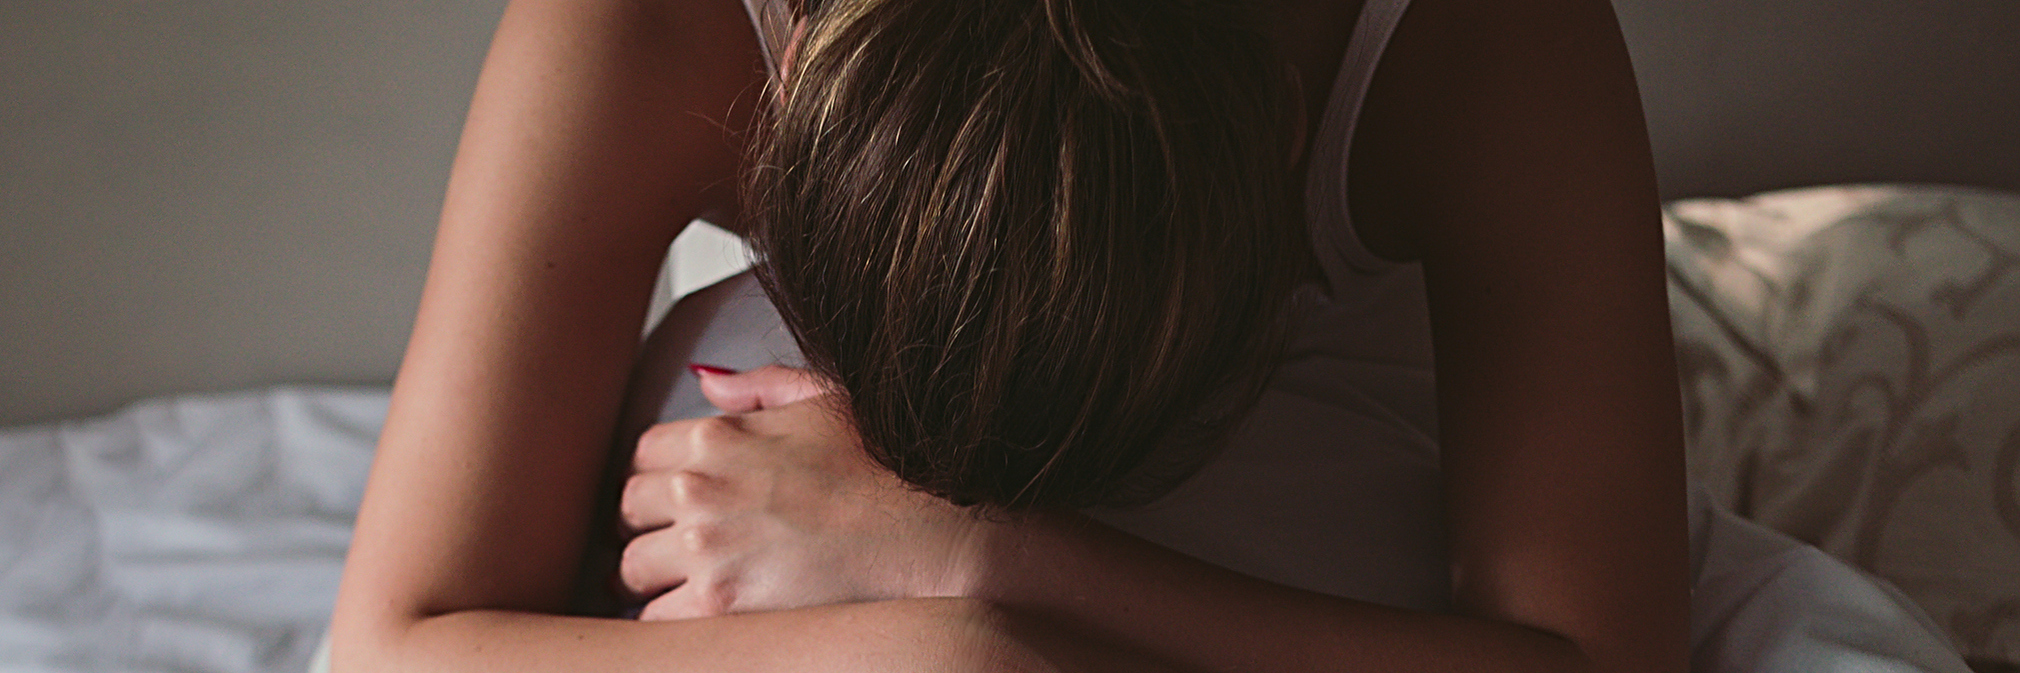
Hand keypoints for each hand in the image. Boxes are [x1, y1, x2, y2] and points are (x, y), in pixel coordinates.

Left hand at [617, 365, 991, 619]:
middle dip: (647, 529)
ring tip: (682, 586)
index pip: (642, 455)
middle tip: (673, 547)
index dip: (658, 479)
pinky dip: (671, 620)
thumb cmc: (890, 469)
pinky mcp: (719, 603)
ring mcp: (706, 547)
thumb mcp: (829, 401)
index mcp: (720, 435)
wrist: (928, 532)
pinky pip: (655, 620)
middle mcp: (701, 488)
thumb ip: (760, 386)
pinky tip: (702, 615)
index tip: (674, 500)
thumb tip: (703, 380)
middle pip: (627, 511)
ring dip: (652, 580)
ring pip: (630, 570)